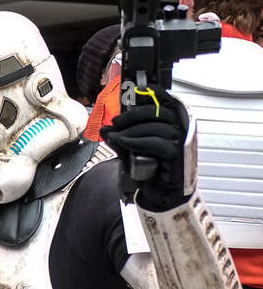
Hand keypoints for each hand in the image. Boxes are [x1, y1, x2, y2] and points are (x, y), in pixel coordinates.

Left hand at [101, 86, 189, 209]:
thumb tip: (105, 128)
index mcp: (175, 124)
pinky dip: (137, 141)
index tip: (136, 91)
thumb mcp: (132, 151)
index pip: (168, 101)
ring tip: (115, 135)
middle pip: (158, 111)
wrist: (161, 198)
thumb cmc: (151, 172)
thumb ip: (122, 138)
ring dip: (131, 129)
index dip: (154, 92)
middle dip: (133, 114)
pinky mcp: (178, 156)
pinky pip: (157, 142)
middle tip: (115, 122)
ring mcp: (182, 143)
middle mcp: (182, 131)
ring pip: (156, 126)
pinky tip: (123, 142)